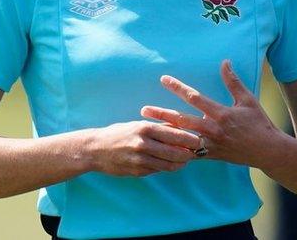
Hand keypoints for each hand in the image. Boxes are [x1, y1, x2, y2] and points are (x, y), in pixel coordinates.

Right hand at [85, 120, 200, 176]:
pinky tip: (168, 164)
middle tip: (197, 152)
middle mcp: (143, 144)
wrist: (95, 149)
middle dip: (190, 153)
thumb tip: (181, 129)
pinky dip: (166, 168)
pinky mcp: (137, 171)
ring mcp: (140, 159)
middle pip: (176, 152)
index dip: (191, 139)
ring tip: (185, 160)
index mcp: (144, 128)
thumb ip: (158, 128)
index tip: (201, 140)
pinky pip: (158, 170)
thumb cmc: (118, 134)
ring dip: (180, 163)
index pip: (175, 134)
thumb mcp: (137, 125)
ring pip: (169, 165)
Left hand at [140, 60, 283, 167]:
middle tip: (143, 110)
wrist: (268, 151)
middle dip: (162, 114)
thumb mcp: (247, 100)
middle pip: (182, 120)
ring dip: (165, 133)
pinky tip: (162, 148)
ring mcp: (211, 144)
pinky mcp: (211, 155)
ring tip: (148, 129)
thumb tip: (224, 62)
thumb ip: (233, 82)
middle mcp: (213, 129)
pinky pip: (190, 154)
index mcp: (221, 114)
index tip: (163, 79)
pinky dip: (176, 151)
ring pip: (183, 139)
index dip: (178, 87)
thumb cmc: (259, 123)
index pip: (194, 98)